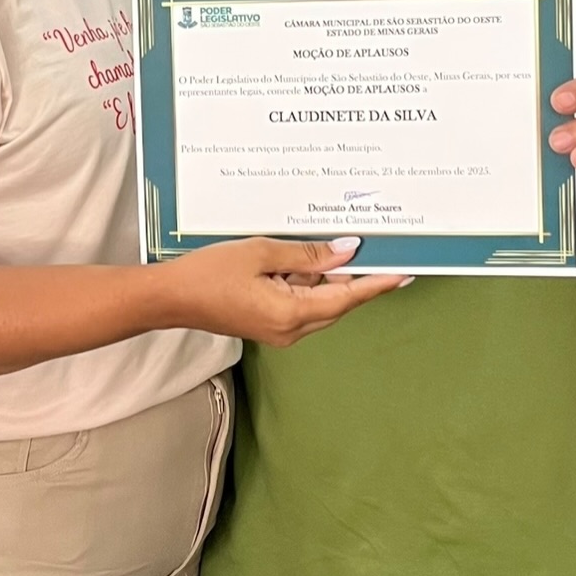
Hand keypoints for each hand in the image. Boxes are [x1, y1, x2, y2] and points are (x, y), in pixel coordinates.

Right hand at [162, 235, 409, 345]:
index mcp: (292, 312)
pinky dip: (307, 283)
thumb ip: (308, 253)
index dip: (378, 283)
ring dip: (327, 277)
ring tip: (330, 245)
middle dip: (354, 276)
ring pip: (320, 301)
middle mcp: (291, 329)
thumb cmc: (208, 273)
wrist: (170, 298)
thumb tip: (347, 250)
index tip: (405, 273)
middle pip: (338, 302)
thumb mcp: (262, 252)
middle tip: (375, 248)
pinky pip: (302, 303)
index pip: (348, 296)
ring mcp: (280, 331)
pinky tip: (302, 259)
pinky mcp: (270, 325)